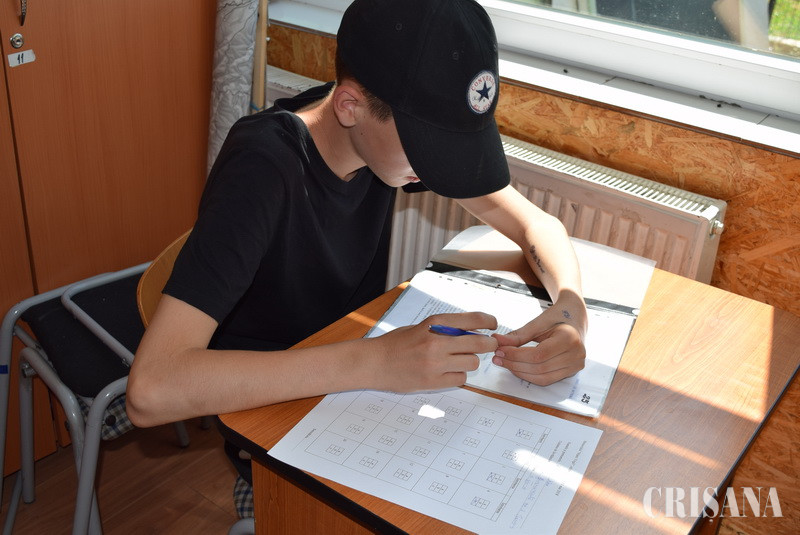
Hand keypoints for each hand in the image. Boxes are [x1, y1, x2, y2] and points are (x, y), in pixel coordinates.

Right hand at [369, 311, 497, 392]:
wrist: (374, 363)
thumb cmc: (396, 343)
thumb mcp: (420, 327)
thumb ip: (444, 328)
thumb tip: (473, 332)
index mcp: (434, 324)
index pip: (472, 319)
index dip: (489, 322)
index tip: (493, 325)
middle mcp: (436, 342)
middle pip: (479, 344)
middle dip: (489, 344)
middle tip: (490, 345)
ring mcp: (435, 363)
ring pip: (472, 363)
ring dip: (470, 361)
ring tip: (458, 361)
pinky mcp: (433, 381)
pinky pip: (460, 379)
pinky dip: (458, 376)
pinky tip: (447, 372)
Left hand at [492, 295, 586, 385]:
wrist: (574, 318)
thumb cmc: (557, 318)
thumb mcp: (537, 323)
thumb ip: (518, 335)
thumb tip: (497, 341)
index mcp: (569, 338)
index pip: (538, 354)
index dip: (516, 355)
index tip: (500, 350)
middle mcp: (576, 354)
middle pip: (539, 367)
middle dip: (515, 364)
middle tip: (498, 357)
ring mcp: (576, 365)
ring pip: (542, 378)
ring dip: (520, 372)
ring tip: (505, 362)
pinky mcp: (571, 372)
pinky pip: (547, 380)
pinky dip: (529, 376)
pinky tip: (517, 367)